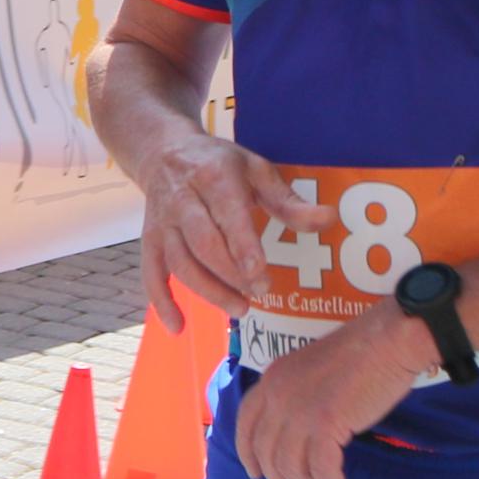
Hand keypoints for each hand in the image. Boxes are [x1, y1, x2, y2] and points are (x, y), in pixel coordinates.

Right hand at [130, 118, 309, 334]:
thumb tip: (329, 219)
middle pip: (202, 244)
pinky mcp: (149, 240)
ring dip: (208, 291)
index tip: (261, 277)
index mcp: (214, 177)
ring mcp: (162, 222)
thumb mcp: (256, 170)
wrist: (163, 151)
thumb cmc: (218, 164)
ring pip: (180, 263)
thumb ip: (289, 201)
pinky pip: (151, 274)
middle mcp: (183, 200)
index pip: (227, 215)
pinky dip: (161, 302)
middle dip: (231, 274)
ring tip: (239, 308)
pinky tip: (178, 327)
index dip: (243, 248)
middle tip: (258, 296)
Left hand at [231, 309, 430, 478]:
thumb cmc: (362, 353)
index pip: (245, 422)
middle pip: (265, 451)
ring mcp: (298, 410)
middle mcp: (276, 395)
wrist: (388, 339)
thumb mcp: (313, 370)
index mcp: (272, 378)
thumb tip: (303, 433)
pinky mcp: (325, 424)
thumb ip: (300, 395)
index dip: (247, 453)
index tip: (256, 475)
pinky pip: (321, 471)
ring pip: (289, 466)